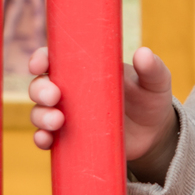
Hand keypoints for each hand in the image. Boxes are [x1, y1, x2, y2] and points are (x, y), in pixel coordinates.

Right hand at [27, 46, 178, 182]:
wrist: (154, 135)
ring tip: (57, 121)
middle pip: (41, 85)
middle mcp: (71, 91)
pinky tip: (46, 140)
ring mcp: (69, 116)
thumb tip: (143, 53)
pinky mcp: (70, 139)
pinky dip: (41, 139)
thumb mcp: (155, 82)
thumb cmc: (150, 99)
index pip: (56, 58)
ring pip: (40, 112)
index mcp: (86, 68)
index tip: (39, 64)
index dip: (41, 58)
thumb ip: (151, 68)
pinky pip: (47, 139)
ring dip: (40, 115)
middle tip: (54, 96)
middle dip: (40, 89)